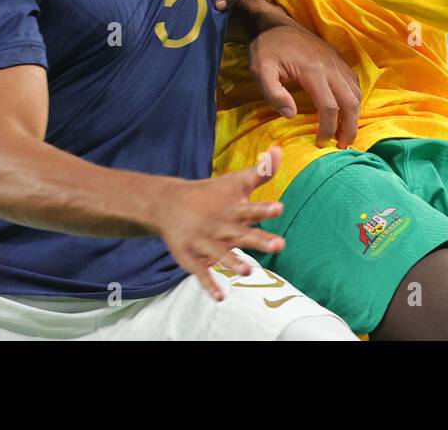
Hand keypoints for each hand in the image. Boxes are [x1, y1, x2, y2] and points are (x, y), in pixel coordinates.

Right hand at [155, 146, 285, 300]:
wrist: (168, 203)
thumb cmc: (211, 194)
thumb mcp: (236, 182)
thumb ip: (261, 171)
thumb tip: (279, 149)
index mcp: (233, 209)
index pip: (252, 208)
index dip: (265, 209)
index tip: (280, 207)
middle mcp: (220, 225)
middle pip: (242, 234)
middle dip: (259, 240)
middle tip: (279, 245)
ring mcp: (205, 242)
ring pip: (221, 254)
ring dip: (233, 263)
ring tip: (248, 272)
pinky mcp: (192, 257)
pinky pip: (201, 273)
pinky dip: (209, 285)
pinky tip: (220, 297)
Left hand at [249, 24, 360, 148]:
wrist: (276, 24)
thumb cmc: (267, 49)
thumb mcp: (260, 71)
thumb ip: (273, 93)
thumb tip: (291, 115)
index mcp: (313, 71)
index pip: (329, 106)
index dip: (328, 129)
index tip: (321, 143)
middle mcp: (331, 67)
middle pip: (351, 102)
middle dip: (349, 127)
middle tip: (343, 146)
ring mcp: (337, 62)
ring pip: (356, 93)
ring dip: (354, 115)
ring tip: (345, 133)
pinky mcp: (338, 60)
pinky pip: (354, 82)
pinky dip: (354, 100)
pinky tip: (346, 111)